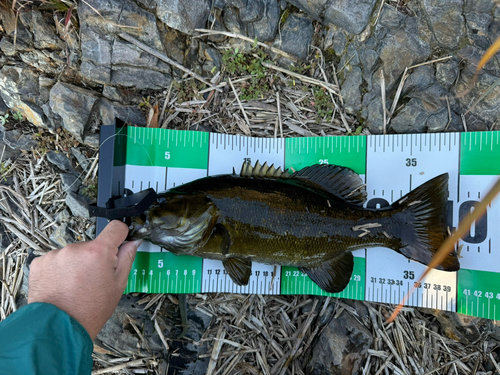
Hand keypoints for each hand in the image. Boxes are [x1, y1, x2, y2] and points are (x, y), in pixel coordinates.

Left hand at [28, 220, 141, 338]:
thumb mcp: (118, 285)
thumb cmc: (92, 309)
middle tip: (93, 280)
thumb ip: (127, 258)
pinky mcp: (40, 262)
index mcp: (98, 251)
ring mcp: (56, 254)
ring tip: (74, 286)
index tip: (118, 245)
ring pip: (73, 253)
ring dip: (76, 264)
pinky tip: (61, 286)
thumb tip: (133, 241)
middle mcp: (76, 247)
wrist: (58, 328)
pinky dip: (59, 270)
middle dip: (94, 258)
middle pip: (92, 245)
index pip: (115, 227)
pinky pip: (56, 260)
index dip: (120, 235)